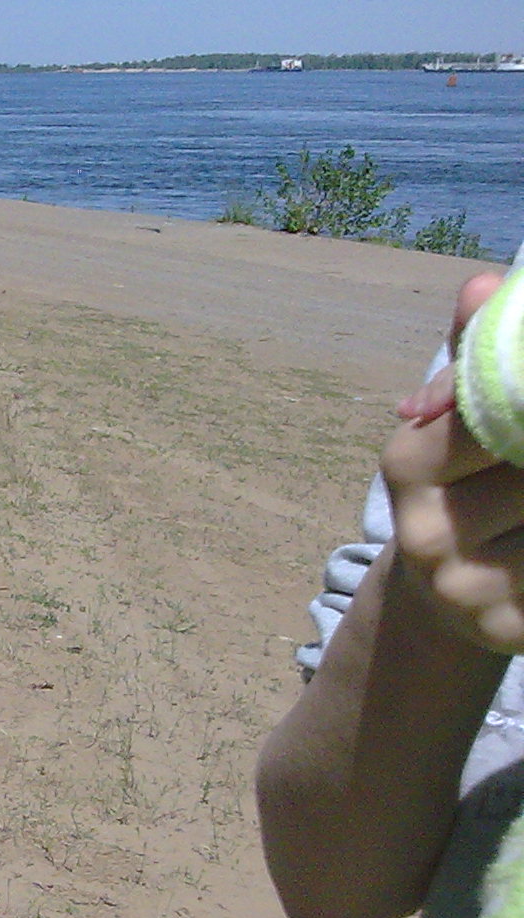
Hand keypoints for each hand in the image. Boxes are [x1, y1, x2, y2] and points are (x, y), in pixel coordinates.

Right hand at [384, 272, 523, 650]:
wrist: (451, 596)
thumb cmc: (470, 482)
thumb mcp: (461, 416)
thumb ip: (477, 355)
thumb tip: (485, 283)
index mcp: (406, 464)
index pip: (496, 415)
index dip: (521, 406)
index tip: (520, 411)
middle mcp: (425, 536)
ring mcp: (468, 594)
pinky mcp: (511, 633)